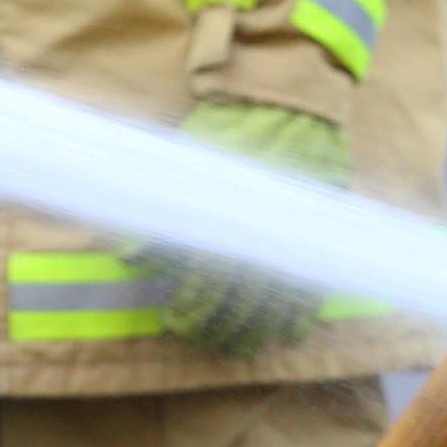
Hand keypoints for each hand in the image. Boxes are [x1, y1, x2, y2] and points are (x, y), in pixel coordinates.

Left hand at [136, 99, 351, 355]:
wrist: (288, 99)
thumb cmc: (228, 125)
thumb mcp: (188, 159)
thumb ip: (160, 209)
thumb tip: (128, 255)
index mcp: (227, 215)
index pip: (208, 277)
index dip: (192, 307)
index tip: (175, 325)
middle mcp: (261, 231)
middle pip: (239, 298)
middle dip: (216, 325)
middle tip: (198, 339)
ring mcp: (295, 235)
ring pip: (274, 301)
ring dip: (253, 329)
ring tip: (235, 347)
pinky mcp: (319, 232)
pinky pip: (312, 285)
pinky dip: (299, 314)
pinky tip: (285, 334)